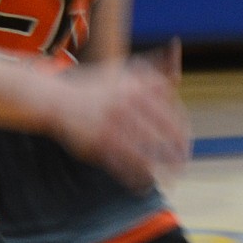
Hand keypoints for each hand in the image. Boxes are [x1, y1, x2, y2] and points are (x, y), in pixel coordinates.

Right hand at [49, 54, 191, 189]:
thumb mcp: (123, 71)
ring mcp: (112, 124)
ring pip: (145, 153)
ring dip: (162, 169)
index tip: (187, 143)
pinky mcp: (97, 142)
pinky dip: (136, 177)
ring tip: (172, 179)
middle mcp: (127, 104)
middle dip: (177, 152)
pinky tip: (144, 184)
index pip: (171, 112)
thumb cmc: (94, 86)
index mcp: (137, 87)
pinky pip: (123, 164)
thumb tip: (177, 59)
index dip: (182, 131)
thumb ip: (150, 69)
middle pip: (163, 134)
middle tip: (184, 164)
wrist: (56, 98)